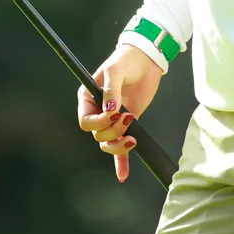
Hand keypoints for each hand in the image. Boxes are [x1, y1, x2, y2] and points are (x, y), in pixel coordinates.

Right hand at [75, 44, 164, 182]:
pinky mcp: (127, 125)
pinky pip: (120, 148)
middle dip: (113, 131)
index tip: (114, 114)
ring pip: (108, 143)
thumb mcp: (115, 70)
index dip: (99, 122)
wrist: (146, 58)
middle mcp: (98, 112)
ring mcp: (112, 120)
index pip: (86, 121)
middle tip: (128, 117)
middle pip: (98, 134)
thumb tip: (110, 111)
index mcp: (88, 98)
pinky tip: (123, 175)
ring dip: (119, 145)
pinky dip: (121, 162)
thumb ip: (111, 91)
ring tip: (133, 138)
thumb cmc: (126, 60)